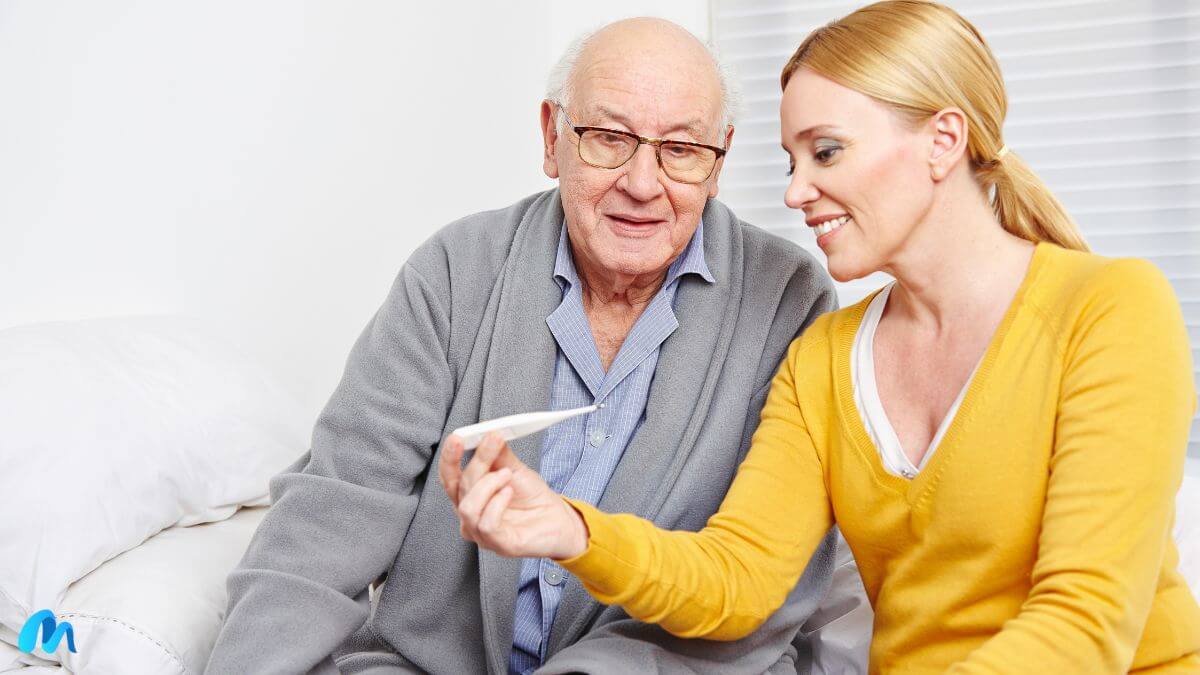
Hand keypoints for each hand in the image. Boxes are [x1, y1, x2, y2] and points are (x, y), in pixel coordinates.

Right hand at [437, 432, 587, 559]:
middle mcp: (470, 516)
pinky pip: (486, 524)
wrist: (558, 519)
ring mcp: (481, 533)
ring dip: (488, 484)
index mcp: (469, 496)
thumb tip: (487, 434)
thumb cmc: (532, 497)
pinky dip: (497, 503)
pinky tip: (509, 493)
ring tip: (508, 474)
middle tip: (494, 441)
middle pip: (460, 487)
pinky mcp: (498, 545)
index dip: (449, 458)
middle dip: (477, 462)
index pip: (449, 477)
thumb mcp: (514, 469)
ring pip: (468, 507)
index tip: (458, 437)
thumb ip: (498, 454)